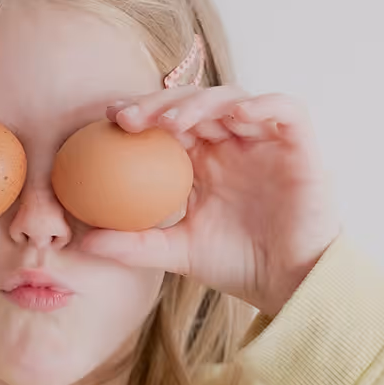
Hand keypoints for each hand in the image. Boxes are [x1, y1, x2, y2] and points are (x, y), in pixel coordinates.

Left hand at [80, 86, 340, 315]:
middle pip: (194, 102)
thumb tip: (82, 244)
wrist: (291, 286)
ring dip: (201, 103)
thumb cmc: (237, 265)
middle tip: (129, 118)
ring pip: (233, 98)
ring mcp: (265, 140)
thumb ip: (133, 244)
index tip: (108, 119)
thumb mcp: (176, 253)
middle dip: (160, 103)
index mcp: (203, 159)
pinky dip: (263, 105)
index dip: (141, 112)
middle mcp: (232, 143)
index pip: (169, 122)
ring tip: (173, 122)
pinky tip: (235, 117)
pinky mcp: (300, 145)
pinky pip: (286, 110)